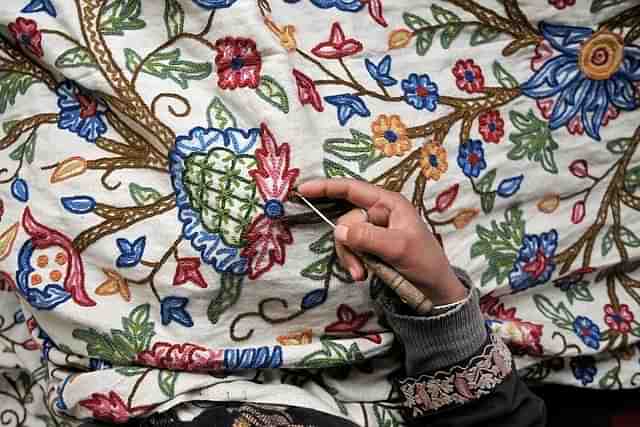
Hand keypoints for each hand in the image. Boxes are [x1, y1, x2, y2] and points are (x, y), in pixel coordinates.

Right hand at [297, 178, 466, 305]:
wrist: (435, 290)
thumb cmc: (424, 262)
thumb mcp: (398, 248)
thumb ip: (368, 237)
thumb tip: (338, 229)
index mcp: (388, 203)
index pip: (352, 189)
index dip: (327, 187)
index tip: (303, 189)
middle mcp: (378, 213)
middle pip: (346, 220)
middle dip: (347, 245)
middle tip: (357, 269)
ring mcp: (374, 231)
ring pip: (346, 238)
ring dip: (350, 258)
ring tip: (362, 276)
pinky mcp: (371, 247)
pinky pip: (351, 251)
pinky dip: (353, 264)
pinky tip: (363, 276)